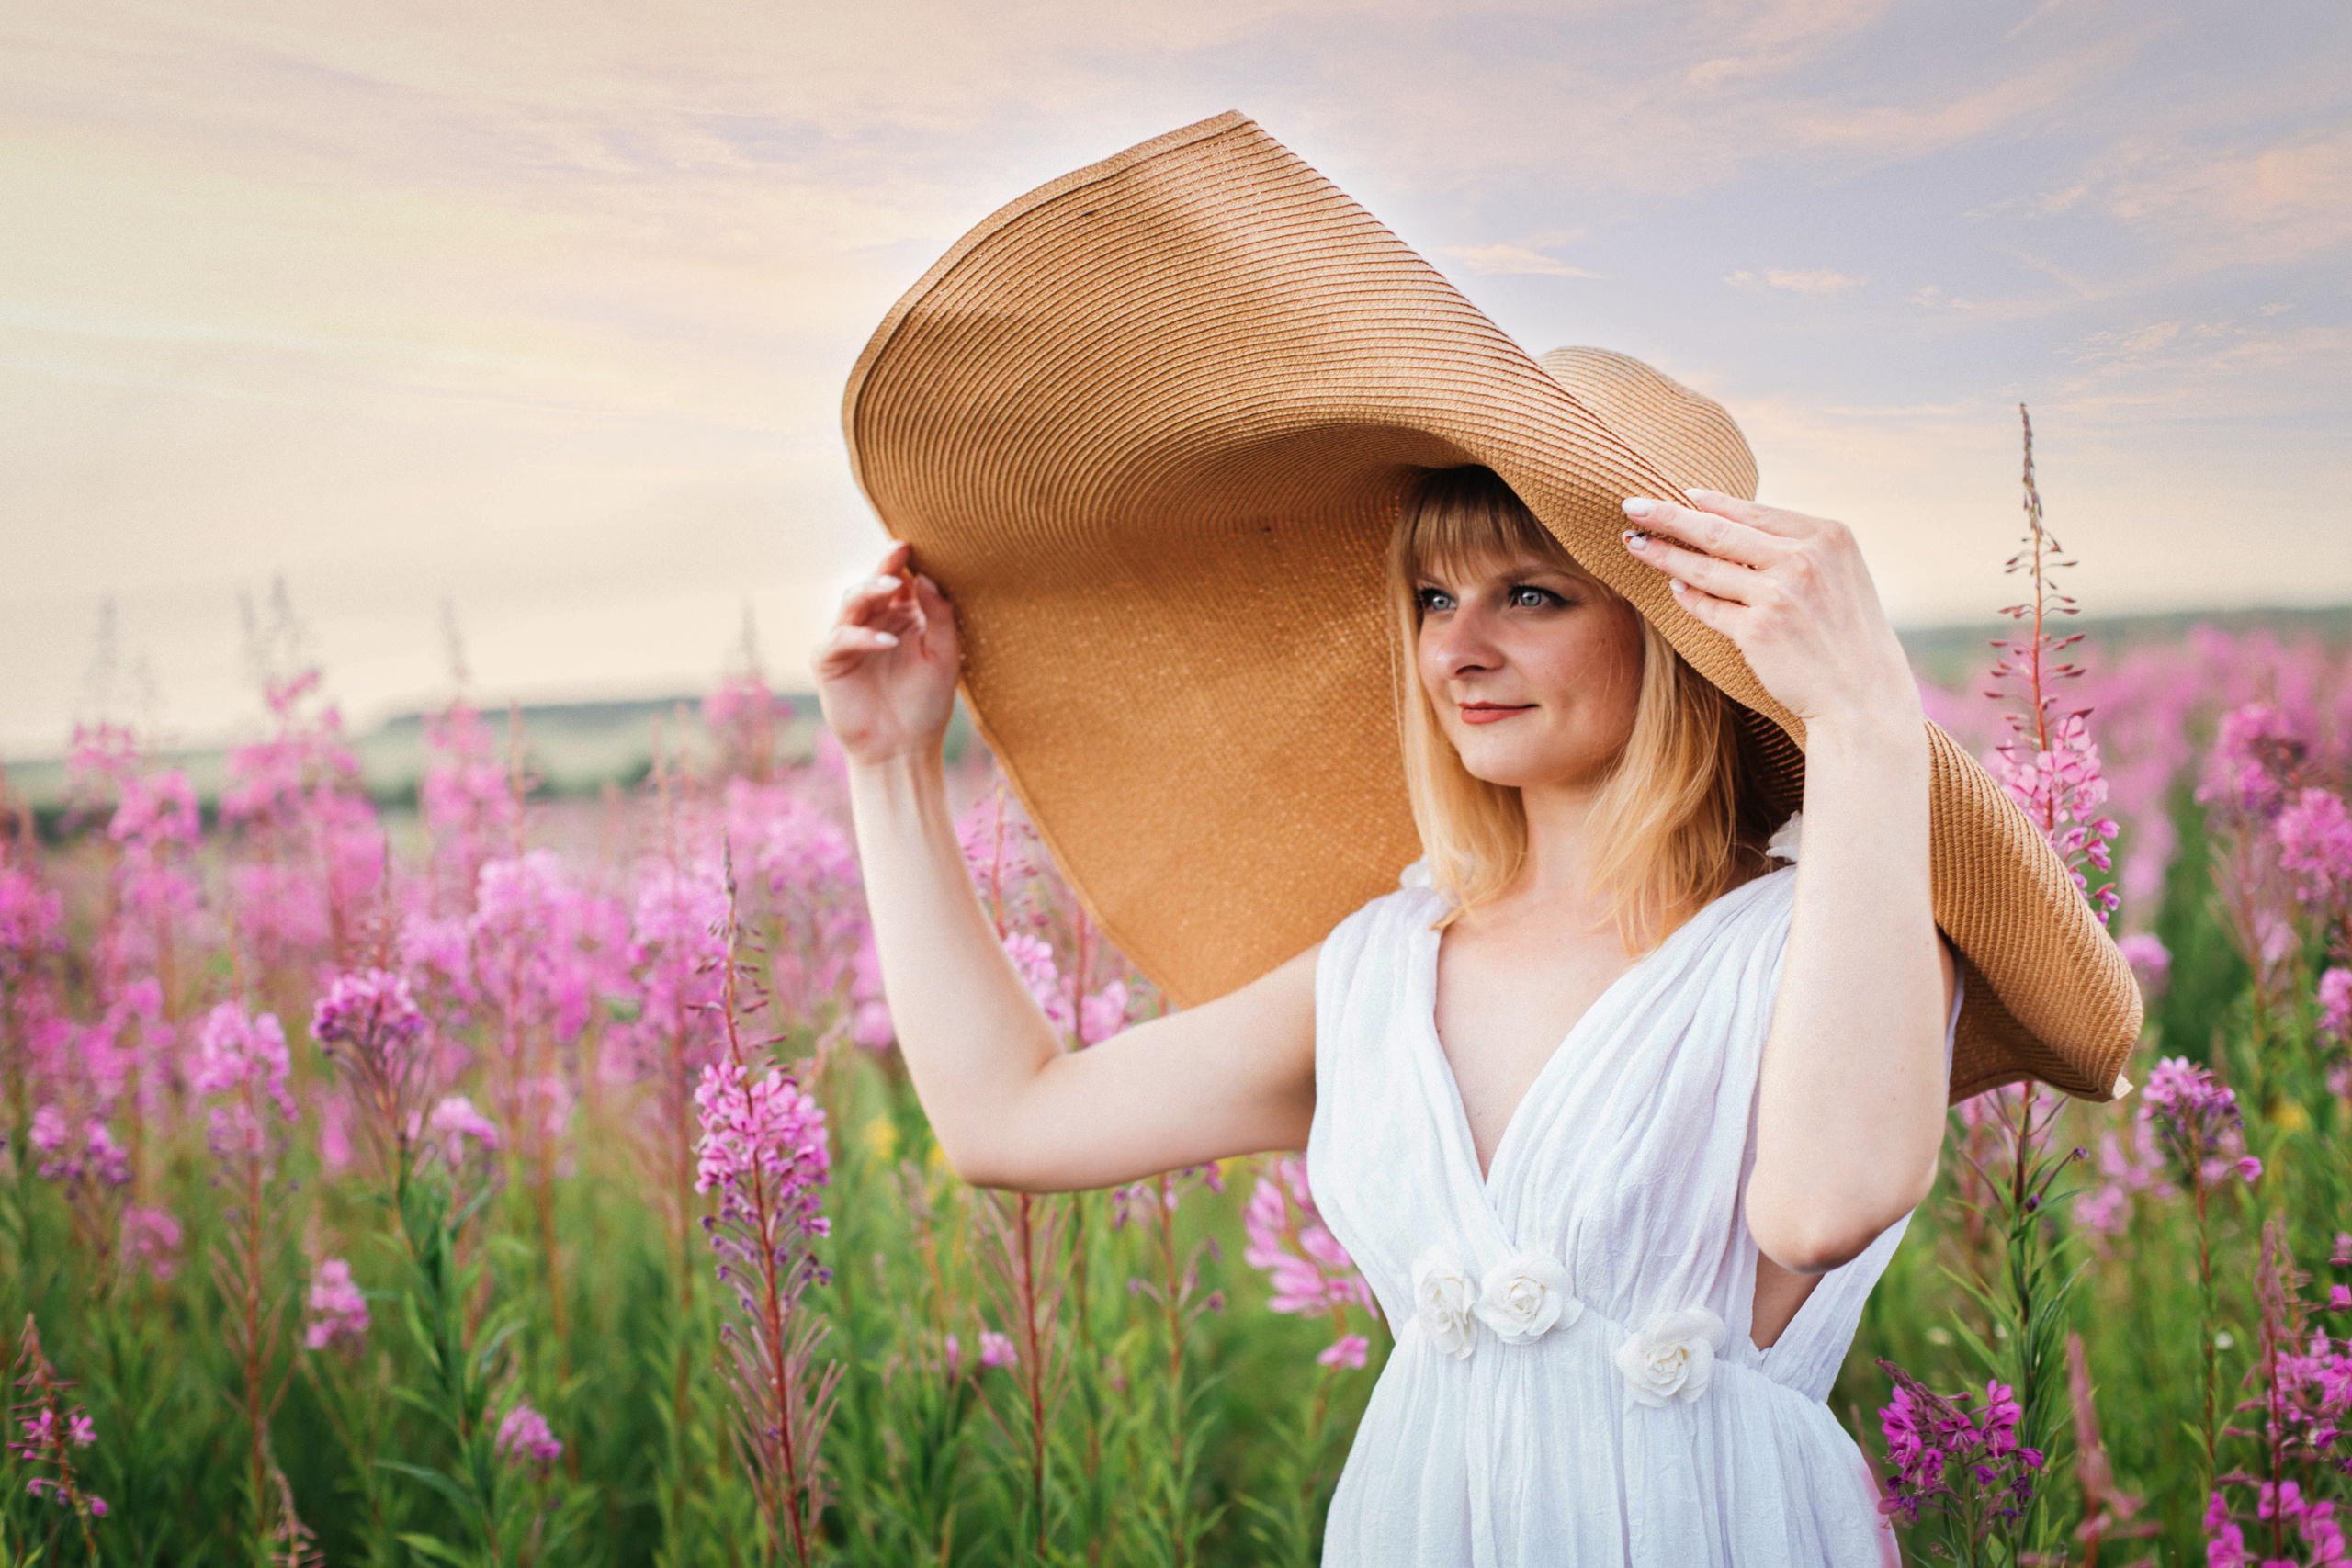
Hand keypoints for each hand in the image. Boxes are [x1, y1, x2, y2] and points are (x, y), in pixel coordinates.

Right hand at [813, 540, 962, 766]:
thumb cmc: (927, 704)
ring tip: (891, 587)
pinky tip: (885, 642)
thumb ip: (939, 616)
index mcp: (902, 617)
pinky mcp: (830, 663)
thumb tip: (926, 578)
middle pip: (872, 584)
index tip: (915, 544)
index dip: (904, 562)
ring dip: (869, 591)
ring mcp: (849, 641)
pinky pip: (839, 640)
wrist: (904, 749)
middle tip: (898, 554)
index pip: (900, 581)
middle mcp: (873, 623)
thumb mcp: (945, 656)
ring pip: (851, 603)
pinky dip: (861, 637)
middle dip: (884, 567)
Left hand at [1617, 489, 1923, 734]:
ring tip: (1634, 542)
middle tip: (1633, 503)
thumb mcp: (1839, 575)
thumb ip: (1798, 548)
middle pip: (1719, 530)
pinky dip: (1688, 596)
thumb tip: (1737, 523)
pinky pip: (1709, 606)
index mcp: (1827, 536)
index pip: (1754, 512)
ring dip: (1663, 552)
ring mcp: (1779, 594)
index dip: (1712, 502)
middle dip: (1669, 515)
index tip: (1680, 494)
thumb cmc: (1848, 635)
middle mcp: (1803, 559)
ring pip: (1705, 567)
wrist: (1864, 695)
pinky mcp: (1757, 630)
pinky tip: (1673, 587)